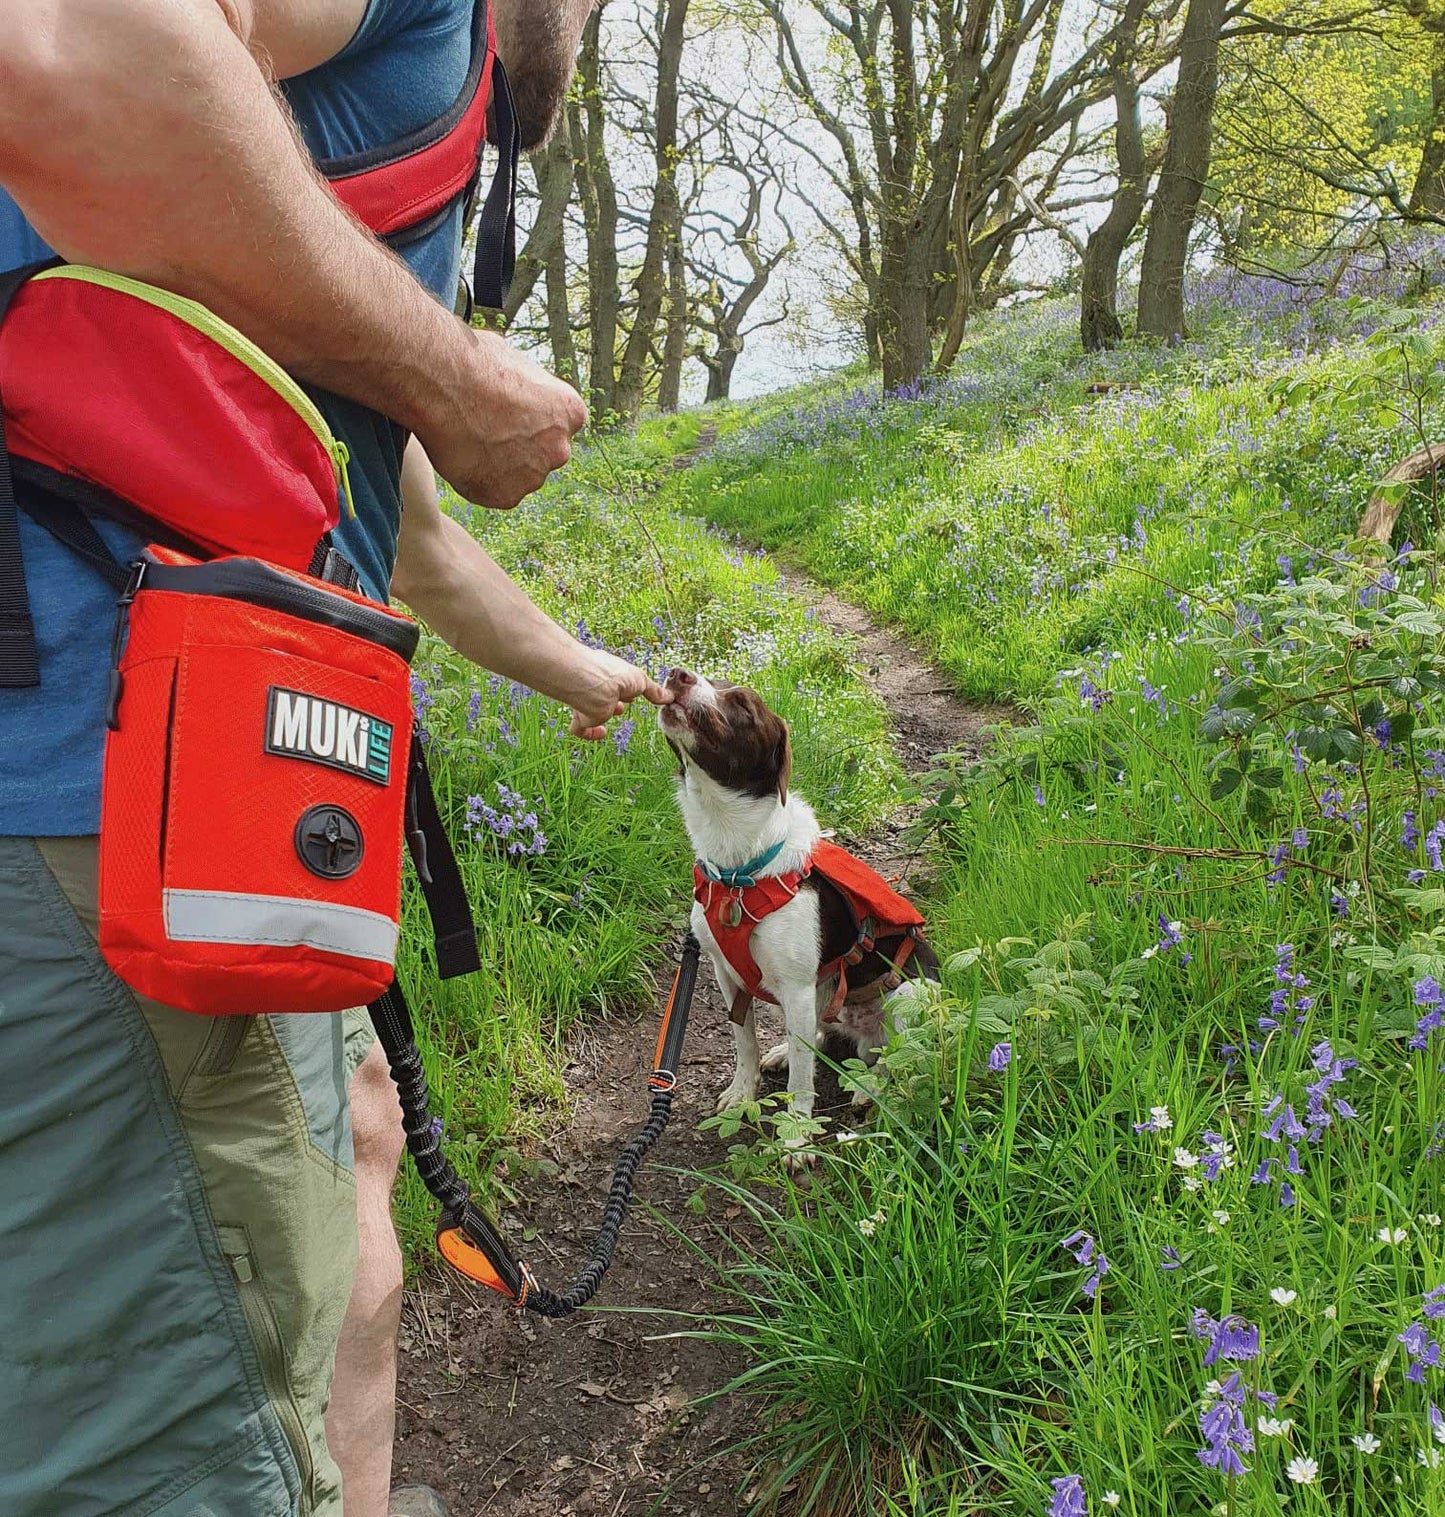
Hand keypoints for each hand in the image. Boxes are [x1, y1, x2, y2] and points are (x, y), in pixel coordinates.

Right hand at [418, 328, 587, 508]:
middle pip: (543, 454)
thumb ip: (526, 388)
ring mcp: (534, 476)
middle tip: (486, 432)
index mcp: (570, 411)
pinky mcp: (505, 496)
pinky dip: (480, 481)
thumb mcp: (513, 362)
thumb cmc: (472, 362)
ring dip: (500, 466)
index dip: (531, 421)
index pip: (558, 425)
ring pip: (519, 476)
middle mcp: (560, 448)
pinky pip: (495, 492)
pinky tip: (462, 459)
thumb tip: (517, 388)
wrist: (440, 383)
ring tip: (468, 442)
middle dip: (521, 447)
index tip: (509, 416)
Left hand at [563, 649, 672, 741]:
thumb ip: (654, 690)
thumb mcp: (641, 680)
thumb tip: (669, 696)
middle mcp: (596, 687)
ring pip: (591, 710)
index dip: (624, 689)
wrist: (592, 685)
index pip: (616, 682)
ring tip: (615, 713)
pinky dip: (591, 734)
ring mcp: (587, 702)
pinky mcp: (581, 717)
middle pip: (603, 696)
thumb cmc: (614, 675)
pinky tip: (603, 733)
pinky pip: (581, 729)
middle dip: (614, 702)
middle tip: (621, 706)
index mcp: (609, 673)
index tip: (632, 695)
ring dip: (603, 715)